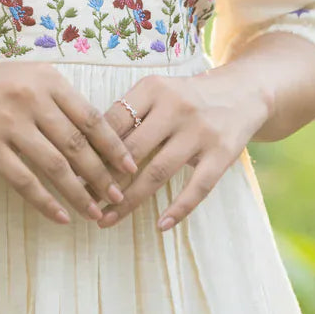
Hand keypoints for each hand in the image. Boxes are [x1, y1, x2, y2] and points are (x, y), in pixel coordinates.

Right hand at [0, 58, 139, 226]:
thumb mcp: (21, 75)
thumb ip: (52, 96)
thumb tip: (89, 130)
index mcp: (44, 79)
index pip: (90, 116)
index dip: (113, 145)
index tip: (130, 166)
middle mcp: (30, 98)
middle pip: (78, 144)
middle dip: (102, 174)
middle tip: (119, 196)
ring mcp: (8, 124)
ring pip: (56, 165)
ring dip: (79, 193)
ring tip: (96, 213)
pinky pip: (24, 181)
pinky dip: (46, 203)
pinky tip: (60, 217)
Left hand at [95, 66, 270, 230]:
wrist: (242, 92)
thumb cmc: (186, 98)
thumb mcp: (158, 93)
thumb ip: (130, 116)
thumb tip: (86, 151)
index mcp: (153, 88)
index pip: (114, 122)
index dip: (91, 149)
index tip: (71, 173)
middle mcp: (176, 107)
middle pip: (132, 150)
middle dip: (104, 180)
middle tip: (84, 202)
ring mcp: (200, 131)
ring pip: (158, 172)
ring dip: (130, 201)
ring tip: (108, 219)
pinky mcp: (222, 154)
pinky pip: (197, 188)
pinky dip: (178, 209)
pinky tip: (160, 225)